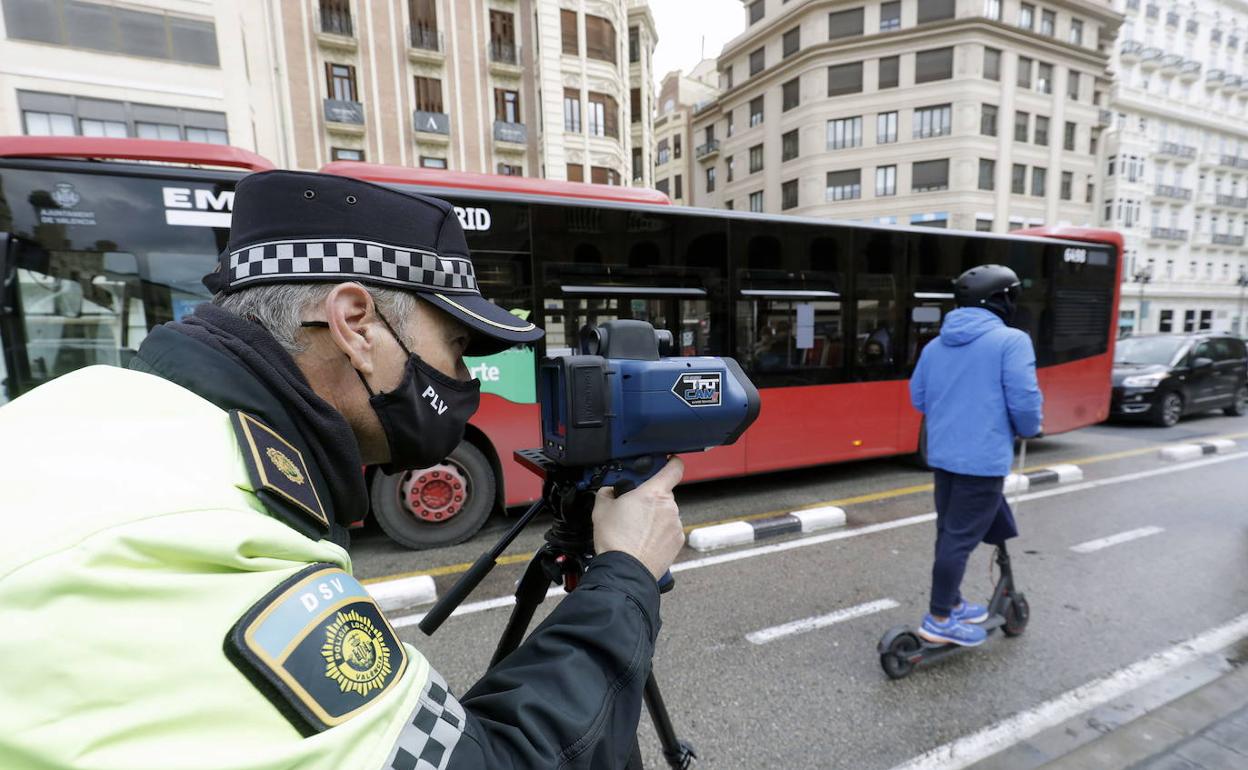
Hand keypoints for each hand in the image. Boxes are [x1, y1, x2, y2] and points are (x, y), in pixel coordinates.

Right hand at [592, 457, 685, 579]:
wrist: (624, 570)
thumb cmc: (615, 540)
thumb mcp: (601, 509)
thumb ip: (608, 492)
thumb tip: (610, 491)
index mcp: (653, 493)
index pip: (674, 468)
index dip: (671, 462)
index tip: (668, 462)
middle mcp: (669, 507)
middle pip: (663, 494)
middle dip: (650, 499)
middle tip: (633, 510)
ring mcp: (675, 525)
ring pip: (666, 514)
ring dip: (655, 518)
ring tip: (636, 531)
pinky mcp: (677, 541)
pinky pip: (669, 530)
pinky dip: (659, 533)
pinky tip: (644, 541)